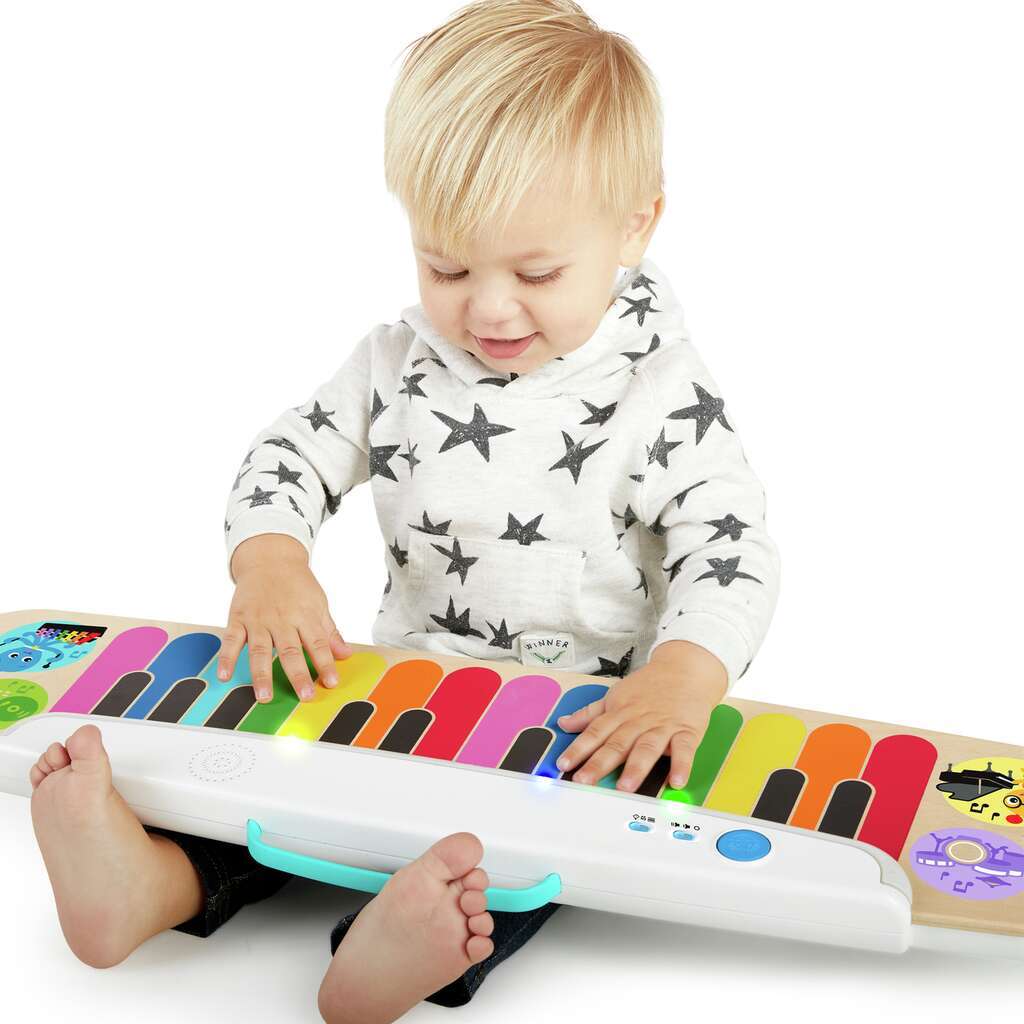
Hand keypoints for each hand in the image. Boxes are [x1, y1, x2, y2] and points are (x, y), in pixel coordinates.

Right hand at [218, 534, 351, 702]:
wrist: (269, 558)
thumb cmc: (297, 583)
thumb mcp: (318, 603)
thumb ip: (329, 631)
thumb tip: (346, 653)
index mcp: (304, 615)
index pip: (317, 643)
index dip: (325, 663)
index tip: (332, 682)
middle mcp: (281, 619)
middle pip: (290, 650)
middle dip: (298, 675)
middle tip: (304, 696)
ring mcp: (257, 619)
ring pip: (259, 650)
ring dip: (261, 674)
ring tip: (264, 696)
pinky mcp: (238, 618)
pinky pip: (230, 640)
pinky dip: (226, 658)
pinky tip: (223, 676)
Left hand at [554, 640, 727, 792]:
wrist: (683, 668)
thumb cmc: (648, 686)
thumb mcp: (615, 695)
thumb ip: (590, 713)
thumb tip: (563, 723)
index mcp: (619, 713)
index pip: (595, 732)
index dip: (578, 749)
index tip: (564, 764)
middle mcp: (638, 721)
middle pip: (617, 744)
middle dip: (599, 763)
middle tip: (584, 781)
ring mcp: (662, 726)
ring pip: (647, 748)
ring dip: (635, 768)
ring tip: (625, 787)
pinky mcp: (686, 731)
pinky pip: (684, 750)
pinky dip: (681, 765)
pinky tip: (676, 782)